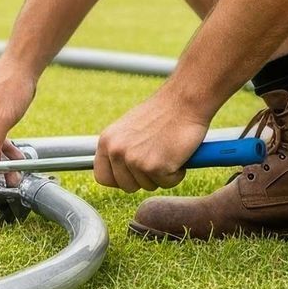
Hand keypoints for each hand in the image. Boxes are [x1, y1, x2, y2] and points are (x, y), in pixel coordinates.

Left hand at [93, 91, 210, 191]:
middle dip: (144, 178)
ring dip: (162, 174)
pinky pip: (167, 184)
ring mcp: (134, 160)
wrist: (184, 102)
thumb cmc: (162, 113)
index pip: (102, 177)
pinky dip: (176, 174)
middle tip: (157, 157)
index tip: (133, 174)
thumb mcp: (129, 129)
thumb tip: (117, 171)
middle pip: (126, 186)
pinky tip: (177, 154)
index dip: (120, 179)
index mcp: (107, 141)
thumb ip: (120, 148)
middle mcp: (116, 151)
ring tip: (168, 151)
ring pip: (148, 186)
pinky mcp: (155, 167)